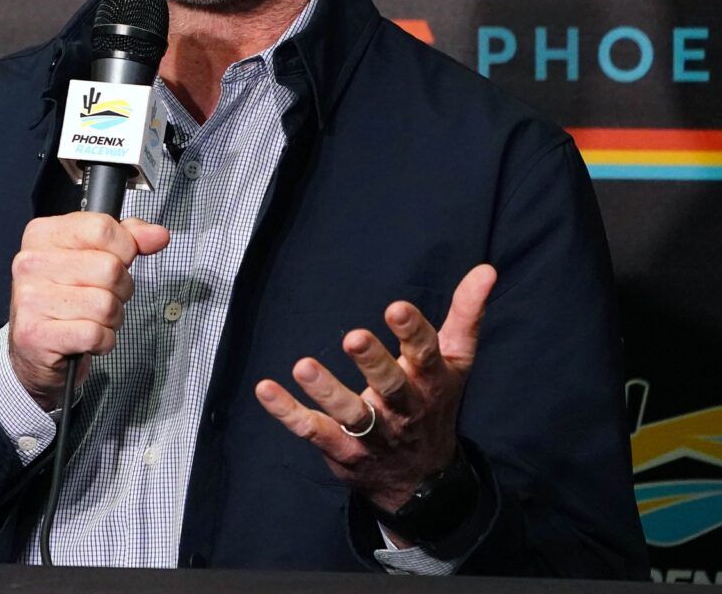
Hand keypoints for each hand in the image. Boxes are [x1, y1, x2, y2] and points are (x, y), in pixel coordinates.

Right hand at [7, 212, 169, 407]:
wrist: (35, 348)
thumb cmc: (66, 298)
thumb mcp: (92, 258)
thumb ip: (127, 240)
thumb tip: (157, 235)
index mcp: (42, 235)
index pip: (103, 229)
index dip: (124, 250)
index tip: (117, 262)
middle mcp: (31, 263)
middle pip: (109, 268)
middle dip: (120, 289)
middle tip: (103, 296)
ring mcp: (31, 299)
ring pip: (106, 305)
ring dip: (111, 318)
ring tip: (93, 318)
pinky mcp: (36, 334)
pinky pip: (95, 335)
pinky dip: (103, 341)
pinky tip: (87, 338)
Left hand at [254, 264, 496, 531]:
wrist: (422, 481)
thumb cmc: (434, 403)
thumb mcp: (455, 362)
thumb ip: (465, 316)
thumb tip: (486, 270)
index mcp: (431, 383)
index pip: (426, 356)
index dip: (413, 333)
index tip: (397, 309)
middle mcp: (404, 409)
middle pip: (391, 387)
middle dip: (374, 363)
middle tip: (353, 337)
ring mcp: (372, 433)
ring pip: (350, 414)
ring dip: (326, 391)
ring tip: (303, 366)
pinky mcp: (342, 449)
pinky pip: (313, 431)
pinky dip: (288, 413)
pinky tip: (265, 389)